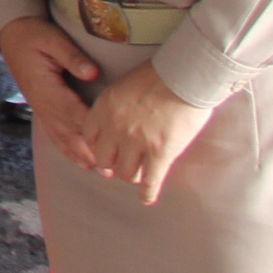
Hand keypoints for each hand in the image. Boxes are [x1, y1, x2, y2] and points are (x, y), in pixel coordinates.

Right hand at [0, 15, 105, 171]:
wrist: (13, 36)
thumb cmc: (34, 35)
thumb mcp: (53, 39)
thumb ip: (72, 56)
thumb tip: (93, 73)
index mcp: (46, 87)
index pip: (72, 111)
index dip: (90, 128)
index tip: (110, 142)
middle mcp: (43, 103)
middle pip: (68, 132)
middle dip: (90, 151)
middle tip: (111, 169)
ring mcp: (41, 109)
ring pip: (62, 138)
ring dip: (81, 156)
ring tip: (101, 172)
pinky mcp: (42, 110)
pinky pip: (55, 134)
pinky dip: (68, 150)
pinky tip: (81, 161)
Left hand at [82, 62, 214, 202]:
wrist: (184, 74)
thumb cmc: (158, 75)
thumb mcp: (124, 86)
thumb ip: (116, 107)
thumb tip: (117, 122)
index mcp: (104, 108)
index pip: (88, 137)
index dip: (96, 147)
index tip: (104, 151)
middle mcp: (115, 127)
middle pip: (104, 160)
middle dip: (112, 165)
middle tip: (120, 167)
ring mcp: (137, 142)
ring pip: (126, 173)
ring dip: (131, 176)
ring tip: (138, 176)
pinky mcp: (160, 152)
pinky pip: (150, 181)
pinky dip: (147, 193)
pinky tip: (146, 198)